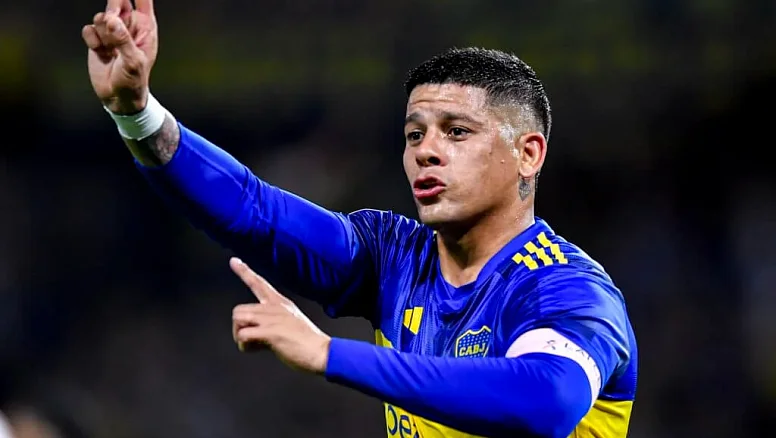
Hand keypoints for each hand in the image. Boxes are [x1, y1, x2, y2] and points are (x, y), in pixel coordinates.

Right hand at [81, 0, 157, 113]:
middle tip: (113, 22)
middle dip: (113, 8)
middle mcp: (129, 26)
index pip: (143, 0)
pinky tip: (101, 53)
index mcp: (145, 27)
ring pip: (101, 17)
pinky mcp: (97, 39)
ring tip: (110, 50)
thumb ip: (123, 39)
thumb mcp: (133, 61)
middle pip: (118, 1)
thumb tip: (111, 19)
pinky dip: (92, 40)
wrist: (118, 97)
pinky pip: (89, 29)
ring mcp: (112, 32)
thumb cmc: (134, 80)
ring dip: (103, 33)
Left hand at [230, 258, 331, 374]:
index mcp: (280, 303)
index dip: (244, 271)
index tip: (234, 261)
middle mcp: (275, 307)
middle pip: (239, 309)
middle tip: (251, 340)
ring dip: (239, 335)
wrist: (321, 352)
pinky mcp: (271, 332)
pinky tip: (255, 349)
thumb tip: (254, 332)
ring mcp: (272, 319)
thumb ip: (271, 322)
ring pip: (238, 319)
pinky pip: (243, 334)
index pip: (259, 283)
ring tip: (253, 345)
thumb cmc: (307, 342)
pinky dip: (244, 345)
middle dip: (239, 327)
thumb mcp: (290, 323)